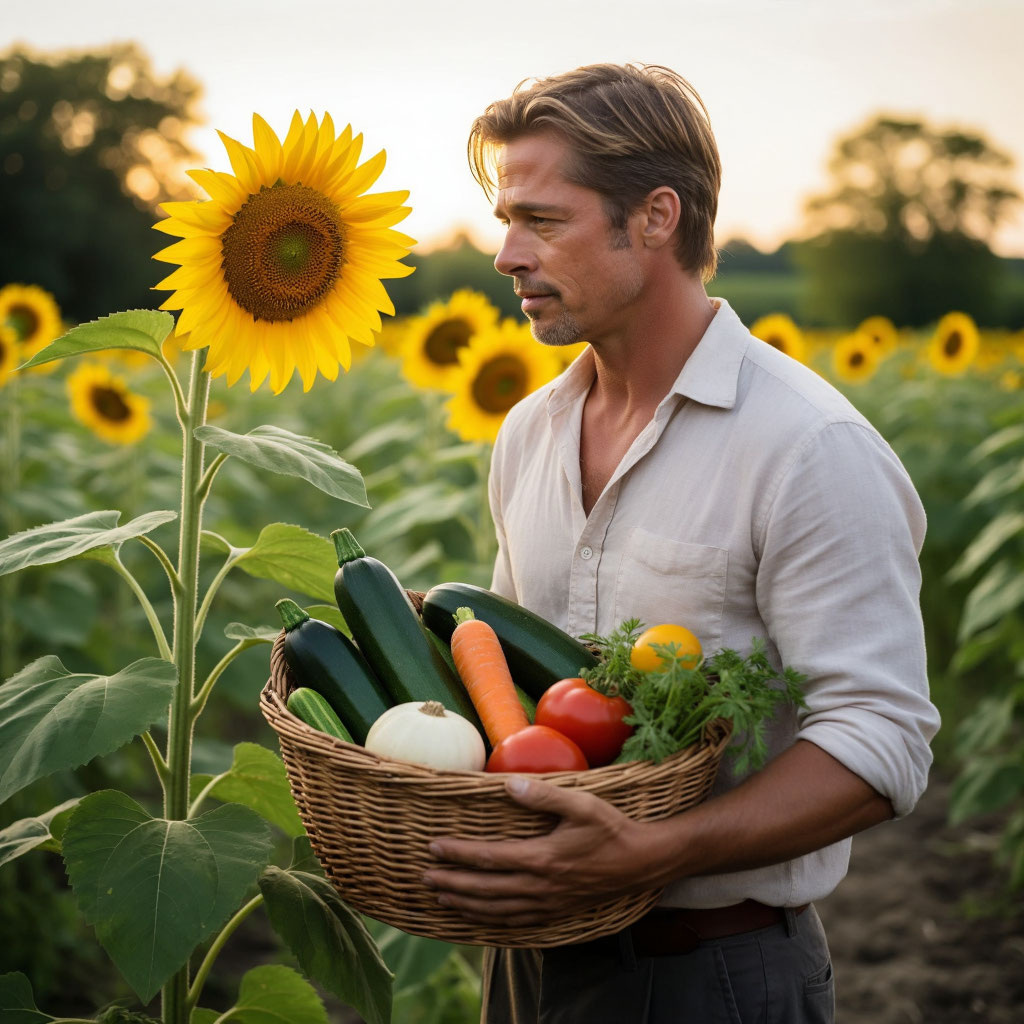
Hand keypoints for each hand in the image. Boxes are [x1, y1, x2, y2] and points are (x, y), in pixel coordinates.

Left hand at [422, 776, 655, 926]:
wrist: (641, 863)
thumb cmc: (611, 829)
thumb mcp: (581, 804)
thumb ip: (544, 796)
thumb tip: (510, 784)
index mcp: (542, 858)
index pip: (489, 858)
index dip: (458, 854)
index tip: (433, 847)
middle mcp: (540, 886)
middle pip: (485, 889)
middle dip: (451, 883)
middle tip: (425, 877)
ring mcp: (547, 903)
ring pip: (496, 909)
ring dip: (465, 904)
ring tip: (441, 898)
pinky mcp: (555, 911)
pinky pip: (515, 921)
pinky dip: (490, 920)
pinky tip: (478, 916)